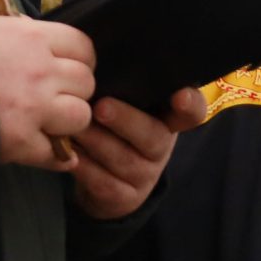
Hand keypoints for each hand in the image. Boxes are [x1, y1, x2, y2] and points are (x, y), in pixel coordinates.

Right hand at [0, 13, 96, 168]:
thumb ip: (15, 31)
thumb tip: (30, 32)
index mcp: (32, 38)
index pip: (82, 46)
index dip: (80, 59)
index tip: (70, 68)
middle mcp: (41, 72)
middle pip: (85, 82)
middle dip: (75, 90)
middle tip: (58, 97)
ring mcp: (34, 109)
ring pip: (80, 116)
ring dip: (69, 122)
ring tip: (51, 123)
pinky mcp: (21, 142)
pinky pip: (56, 153)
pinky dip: (56, 156)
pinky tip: (52, 153)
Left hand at [69, 89, 205, 220]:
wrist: (104, 181)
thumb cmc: (113, 129)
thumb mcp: (125, 107)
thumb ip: (122, 89)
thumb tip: (97, 62)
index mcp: (168, 120)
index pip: (192, 112)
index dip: (190, 105)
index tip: (180, 96)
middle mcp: (162, 148)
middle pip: (153, 136)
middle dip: (126, 121)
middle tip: (101, 107)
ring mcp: (145, 176)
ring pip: (123, 159)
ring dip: (97, 142)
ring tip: (75, 128)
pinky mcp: (124, 198)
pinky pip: (103, 182)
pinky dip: (84, 166)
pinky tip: (68, 153)